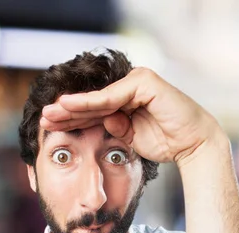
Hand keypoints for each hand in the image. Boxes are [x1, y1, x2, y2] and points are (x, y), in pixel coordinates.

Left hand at [40, 68, 222, 165]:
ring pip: (99, 98)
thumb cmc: (168, 142)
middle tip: (44, 118)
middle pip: (94, 102)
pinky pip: (112, 96)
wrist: (194, 144)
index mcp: (129, 99)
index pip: (96, 109)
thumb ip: (116, 128)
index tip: (52, 126)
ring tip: (50, 113)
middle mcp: (132, 87)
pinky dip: (91, 102)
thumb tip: (103, 121)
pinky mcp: (144, 82)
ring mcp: (138, 81)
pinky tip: (68, 105)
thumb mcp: (133, 138)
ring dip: (73, 106)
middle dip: (68, 111)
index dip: (74, 117)